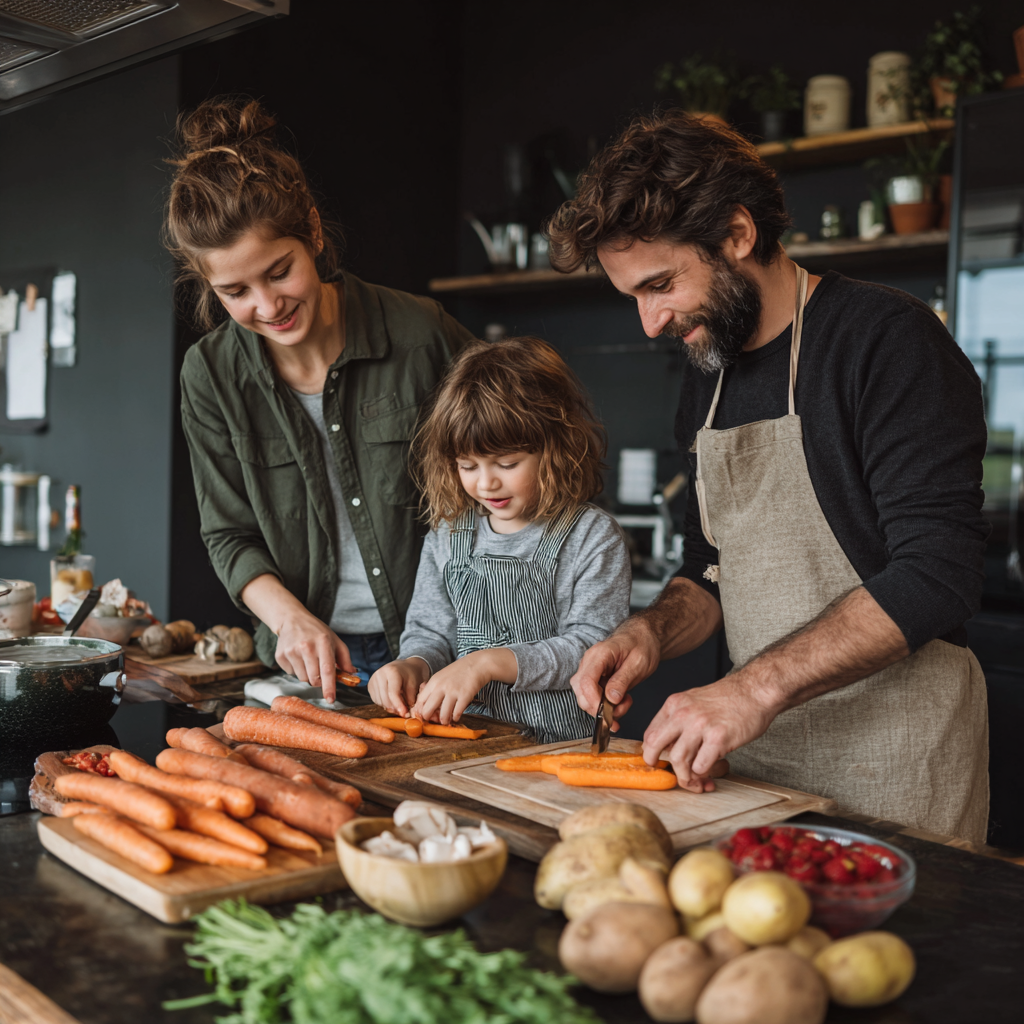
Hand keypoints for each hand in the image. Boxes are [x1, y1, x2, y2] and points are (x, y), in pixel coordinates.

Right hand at [274, 611, 353, 703]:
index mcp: (323, 643)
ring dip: (307, 674)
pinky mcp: (281, 656)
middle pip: (314, 679)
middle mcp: (306, 647)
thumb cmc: (316, 631)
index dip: (329, 687)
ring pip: (303, 679)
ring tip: (307, 659)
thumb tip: (352, 675)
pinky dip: (296, 669)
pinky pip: (291, 674)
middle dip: (319, 680)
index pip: (327, 670)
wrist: (292, 619)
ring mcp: (291, 652)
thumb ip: (345, 659)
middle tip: (319, 668)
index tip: (331, 699)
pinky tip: (297, 657)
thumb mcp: (335, 640)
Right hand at [368, 658, 429, 715]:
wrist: (403, 666)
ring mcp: (373, 679)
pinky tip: (391, 699)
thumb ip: (411, 698)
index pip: (392, 692)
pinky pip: (376, 700)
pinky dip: (384, 703)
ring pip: (380, 701)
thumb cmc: (410, 675)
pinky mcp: (370, 685)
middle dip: (395, 708)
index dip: (398, 705)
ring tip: (399, 703)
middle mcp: (380, 674)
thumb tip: (406, 713)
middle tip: (404, 712)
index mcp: (392, 671)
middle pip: (385, 699)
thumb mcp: (415, 684)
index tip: (404, 714)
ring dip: (390, 707)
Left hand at [413, 648, 515, 725]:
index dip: (421, 710)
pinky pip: (457, 713)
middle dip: (429, 718)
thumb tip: (425, 703)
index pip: (420, 700)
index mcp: (434, 681)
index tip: (425, 714)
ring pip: (443, 715)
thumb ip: (434, 687)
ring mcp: (453, 691)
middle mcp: (441, 687)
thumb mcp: (442, 675)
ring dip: (444, 720)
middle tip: (434, 719)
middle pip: (428, 710)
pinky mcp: (465, 696)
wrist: (478, 663)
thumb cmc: (460, 670)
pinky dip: (456, 717)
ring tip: (446, 720)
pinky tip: (456, 716)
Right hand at [569, 617, 660, 731]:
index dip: (594, 701)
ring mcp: (589, 670)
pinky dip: (603, 706)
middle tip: (622, 708)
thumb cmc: (642, 645)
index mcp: (600, 654)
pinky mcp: (593, 678)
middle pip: (581, 692)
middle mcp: (589, 662)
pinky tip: (619, 702)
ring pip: (584, 697)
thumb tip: (611, 699)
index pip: (586, 682)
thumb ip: (623, 680)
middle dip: (599, 708)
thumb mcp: (639, 663)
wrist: (642, 637)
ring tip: (624, 702)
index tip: (609, 712)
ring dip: (602, 708)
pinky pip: (591, 696)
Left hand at [642, 675, 774, 793]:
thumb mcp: (694, 700)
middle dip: (657, 765)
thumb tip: (669, 748)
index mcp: (674, 704)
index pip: (650, 733)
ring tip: (697, 780)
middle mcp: (683, 713)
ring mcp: (700, 725)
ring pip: (678, 761)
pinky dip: (704, 773)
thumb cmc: (729, 698)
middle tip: (668, 773)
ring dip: (686, 777)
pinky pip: (701, 766)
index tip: (659, 762)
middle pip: (655, 747)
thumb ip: (679, 720)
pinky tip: (712, 770)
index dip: (652, 752)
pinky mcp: (718, 737)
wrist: (756, 690)